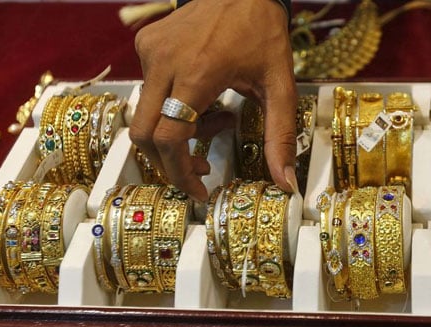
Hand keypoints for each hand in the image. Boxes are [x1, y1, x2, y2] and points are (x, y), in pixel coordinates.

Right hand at [130, 0, 297, 200]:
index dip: (180, 173)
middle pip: (145, 135)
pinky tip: (203, 97)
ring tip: (216, 120)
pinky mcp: (145, 46)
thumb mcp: (280, 86)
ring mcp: (150, 52)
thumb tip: (286, 184)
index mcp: (197, 74)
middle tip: (201, 167)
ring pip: (146, 116)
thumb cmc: (263, 33)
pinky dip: (172, 108)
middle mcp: (164, 63)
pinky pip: (148, 92)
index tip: (199, 190)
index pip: (169, 140)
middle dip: (170, 161)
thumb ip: (280, 136)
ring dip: (176, 133)